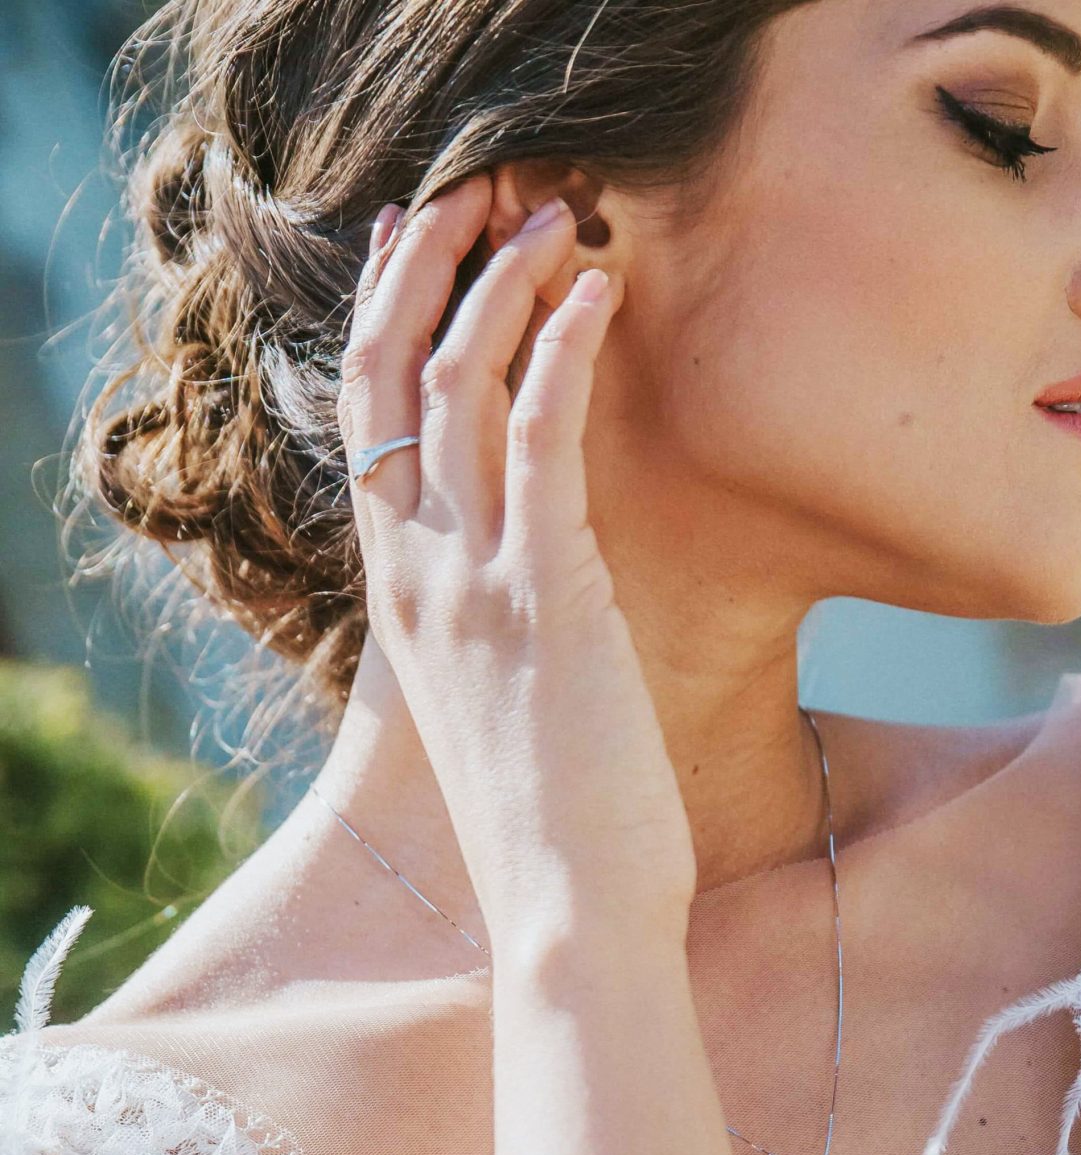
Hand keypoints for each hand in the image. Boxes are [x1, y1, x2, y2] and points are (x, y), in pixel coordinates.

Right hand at [338, 175, 697, 941]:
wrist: (571, 920)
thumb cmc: (559, 836)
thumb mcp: (509, 714)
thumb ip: (504, 638)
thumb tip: (547, 601)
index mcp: (401, 606)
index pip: (365, 429)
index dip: (383, 322)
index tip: (413, 241)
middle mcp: (417, 583)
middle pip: (387, 380)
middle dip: (426, 268)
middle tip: (481, 193)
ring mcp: (473, 586)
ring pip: (456, 386)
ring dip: (505, 282)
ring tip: (564, 218)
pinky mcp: (545, 597)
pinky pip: (538, 437)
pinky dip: (564, 350)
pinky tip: (600, 295)